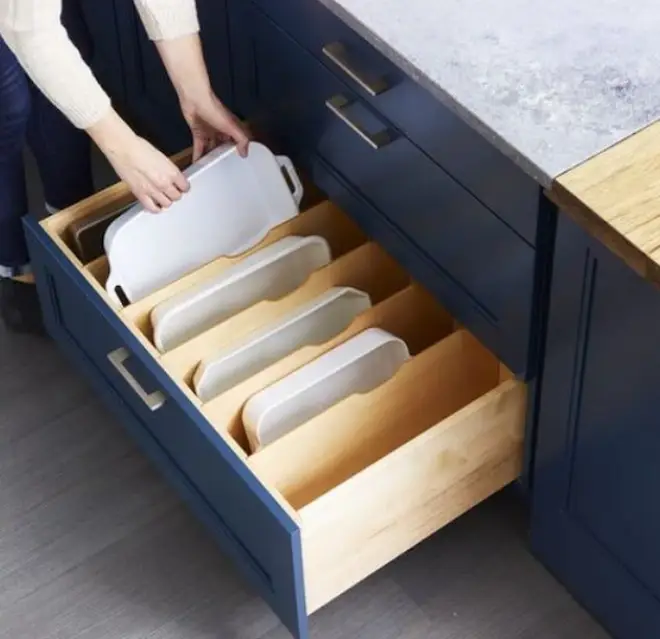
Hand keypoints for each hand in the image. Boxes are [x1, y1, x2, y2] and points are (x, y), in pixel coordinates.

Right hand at [87, 109, 188, 212]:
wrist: (122, 147)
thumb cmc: (138, 147)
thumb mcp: (162, 157)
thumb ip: (169, 170)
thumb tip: (173, 178)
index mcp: (172, 172)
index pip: (185, 187)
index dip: (183, 187)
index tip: (181, 186)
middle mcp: (164, 183)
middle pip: (177, 197)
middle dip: (175, 194)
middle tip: (172, 191)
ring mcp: (152, 191)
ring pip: (167, 204)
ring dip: (166, 201)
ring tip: (163, 196)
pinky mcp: (140, 195)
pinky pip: (152, 208)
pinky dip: (156, 208)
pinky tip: (156, 205)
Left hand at [153, 34, 249, 160]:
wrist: (194, 99)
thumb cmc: (213, 108)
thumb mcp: (231, 126)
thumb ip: (241, 139)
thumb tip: (245, 153)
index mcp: (232, 127)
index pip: (239, 141)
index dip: (240, 150)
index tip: (241, 161)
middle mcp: (221, 130)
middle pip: (224, 146)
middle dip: (225, 156)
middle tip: (225, 169)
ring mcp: (210, 132)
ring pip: (212, 148)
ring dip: (211, 158)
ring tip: (211, 170)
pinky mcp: (198, 132)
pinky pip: (199, 147)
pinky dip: (199, 155)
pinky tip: (198, 163)